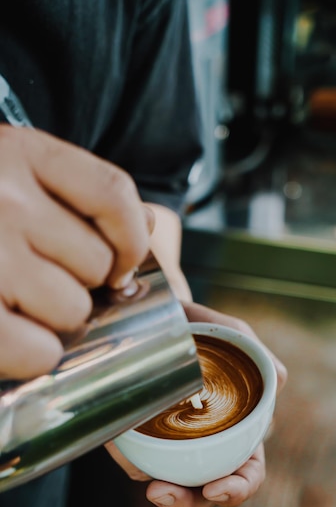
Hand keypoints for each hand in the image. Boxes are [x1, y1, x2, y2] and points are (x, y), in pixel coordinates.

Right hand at [0, 126, 152, 377]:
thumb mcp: (9, 171)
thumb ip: (75, 195)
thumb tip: (150, 228)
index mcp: (19, 152)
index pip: (113, 194)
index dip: (131, 238)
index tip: (120, 263)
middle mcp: (2, 196)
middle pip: (95, 261)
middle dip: (78, 282)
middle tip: (37, 280)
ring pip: (71, 307)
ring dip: (54, 318)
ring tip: (13, 304)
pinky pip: (38, 351)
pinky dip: (33, 354)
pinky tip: (10, 338)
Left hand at [106, 301, 286, 506]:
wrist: (159, 316)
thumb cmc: (205, 330)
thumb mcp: (237, 337)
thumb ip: (263, 357)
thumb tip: (281, 380)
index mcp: (239, 431)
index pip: (247, 473)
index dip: (239, 488)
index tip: (216, 487)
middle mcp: (206, 445)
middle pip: (205, 493)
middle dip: (189, 503)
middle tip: (163, 493)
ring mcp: (171, 445)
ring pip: (170, 485)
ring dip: (164, 495)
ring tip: (152, 486)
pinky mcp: (138, 437)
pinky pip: (136, 459)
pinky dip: (130, 459)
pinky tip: (121, 440)